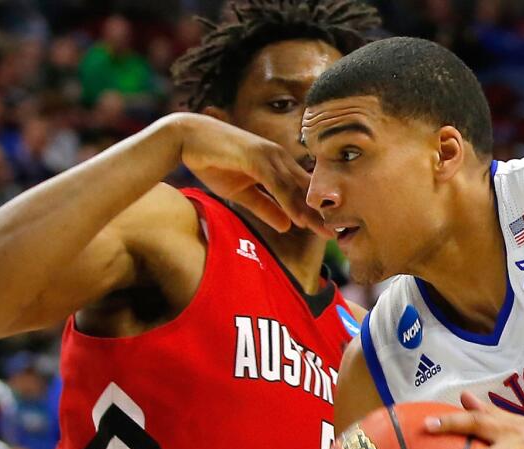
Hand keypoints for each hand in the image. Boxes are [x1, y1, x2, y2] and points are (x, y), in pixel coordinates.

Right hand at [169, 113, 325, 233]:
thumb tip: (288, 225)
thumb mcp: (242, 192)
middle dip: (320, 213)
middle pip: (304, 190)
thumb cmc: (214, 162)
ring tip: (324, 231)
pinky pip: (276, 183)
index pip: (301, 191)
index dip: (314, 212)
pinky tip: (298, 217)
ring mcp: (269, 155)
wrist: (187, 138)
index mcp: (277, 166)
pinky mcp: (256, 156)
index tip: (327, 232)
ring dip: (310, 211)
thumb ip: (265, 207)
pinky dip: (288, 201)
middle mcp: (279, 158)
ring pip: (294, 188)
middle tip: (336, 235)